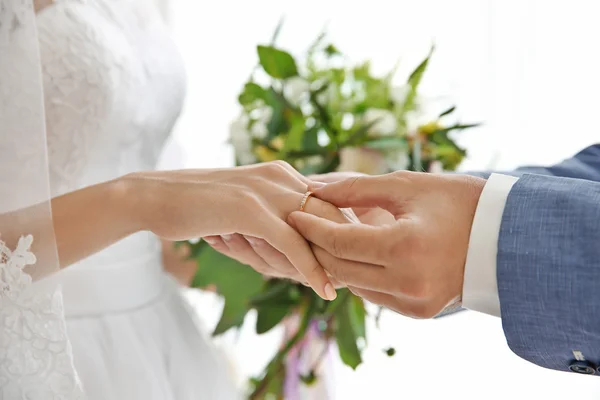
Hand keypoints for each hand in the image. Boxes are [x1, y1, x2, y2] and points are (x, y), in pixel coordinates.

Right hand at [121, 161, 338, 299]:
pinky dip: (310, 269)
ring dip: (327, 263)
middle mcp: (280, 176)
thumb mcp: (244, 212)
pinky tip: (323, 290)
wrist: (154, 198)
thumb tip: (299, 253)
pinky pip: (291, 243)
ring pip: (313, 231)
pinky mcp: (250, 209)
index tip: (357, 258)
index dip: (345, 230)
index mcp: (282, 173)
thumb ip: (273, 224)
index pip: (329, 201)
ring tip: (339, 287)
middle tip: (356, 279)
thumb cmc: (199, 210)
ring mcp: (266, 190)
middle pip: (331, 214)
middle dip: (343, 249)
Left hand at [287, 171, 485, 317]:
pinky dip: (358, 275)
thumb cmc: (460, 202)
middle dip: (315, 246)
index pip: (338, 241)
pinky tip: (353, 256)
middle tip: (300, 226)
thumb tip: (316, 190)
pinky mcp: (418, 311)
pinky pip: (374, 294)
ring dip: (334, 262)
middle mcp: (406, 282)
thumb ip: (357, 190)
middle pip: (339, 268)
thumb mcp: (408, 186)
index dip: (310, 227)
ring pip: (353, 284)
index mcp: (404, 247)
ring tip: (322, 238)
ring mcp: (413, 302)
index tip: (293, 212)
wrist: (506, 237)